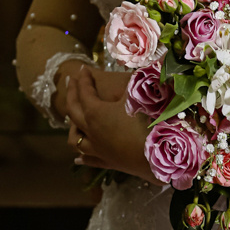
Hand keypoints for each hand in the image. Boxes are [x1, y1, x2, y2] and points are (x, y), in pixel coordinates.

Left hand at [65, 64, 153, 180]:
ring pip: (75, 139)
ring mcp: (97, 148)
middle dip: (71, 94)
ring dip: (72, 127)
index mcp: (96, 112)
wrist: (157, 155)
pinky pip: (88, 159)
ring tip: (73, 120)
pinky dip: (82, 157)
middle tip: (72, 82)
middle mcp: (91, 130)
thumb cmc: (146, 122)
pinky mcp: (107, 161)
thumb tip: (135, 70)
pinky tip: (78, 158)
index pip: (85, 92)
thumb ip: (133, 83)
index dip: (84, 79)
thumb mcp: (138, 97)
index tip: (83, 68)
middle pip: (74, 111)